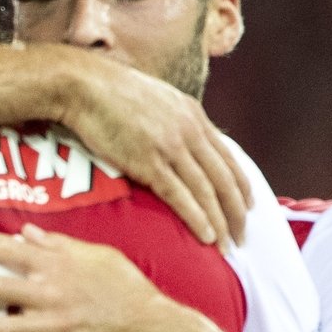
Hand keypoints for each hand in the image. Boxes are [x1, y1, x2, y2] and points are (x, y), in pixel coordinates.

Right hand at [61, 53, 249, 245]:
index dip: (241, 187)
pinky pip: (180, 195)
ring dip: (222, 221)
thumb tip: (178, 142)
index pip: (229, 158)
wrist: (85, 86)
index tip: (247, 208)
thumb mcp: (157, 100)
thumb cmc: (111, 94)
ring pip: (207, 190)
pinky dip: (197, 218)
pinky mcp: (148, 161)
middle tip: (242, 237)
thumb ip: (174, 121)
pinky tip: (207, 236)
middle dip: (237, 212)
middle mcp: (189, 131)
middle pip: (224, 179)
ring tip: (228, 245)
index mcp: (194, 116)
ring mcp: (170, 147)